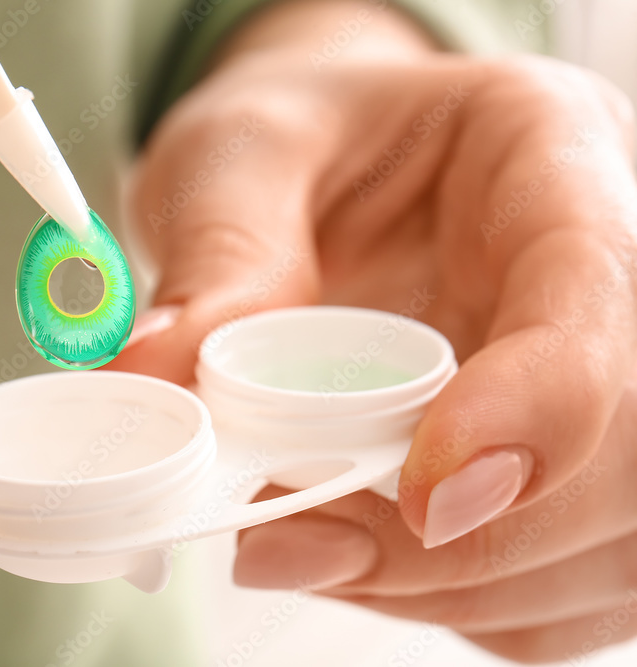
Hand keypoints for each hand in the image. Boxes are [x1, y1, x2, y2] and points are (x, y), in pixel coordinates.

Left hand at [107, 1, 636, 661]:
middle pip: (625, 454)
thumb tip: (162, 375)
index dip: (535, 412)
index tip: (422, 497)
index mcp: (544, 154)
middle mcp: (601, 270)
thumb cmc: (290, 140)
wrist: (311, 170)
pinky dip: (445, 603)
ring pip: (601, 544)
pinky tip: (345, 558)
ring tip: (293, 545)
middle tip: (291, 541)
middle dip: (467, 540)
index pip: (595, 293)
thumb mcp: (236, 159)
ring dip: (442, 586)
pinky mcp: (556, 462)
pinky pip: (547, 585)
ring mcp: (595, 378)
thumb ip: (221, 260)